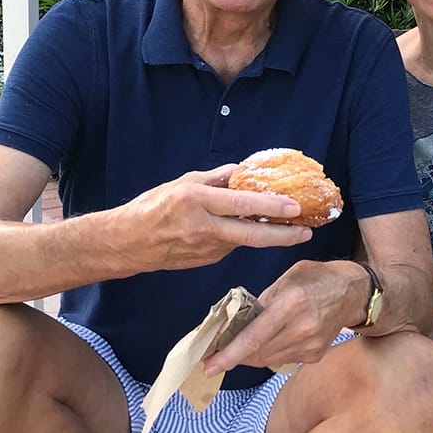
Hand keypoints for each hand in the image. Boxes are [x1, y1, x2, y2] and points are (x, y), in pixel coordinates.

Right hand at [119, 164, 311, 270]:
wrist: (126, 243)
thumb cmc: (151, 207)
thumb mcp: (183, 182)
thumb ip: (216, 178)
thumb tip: (244, 172)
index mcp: (196, 202)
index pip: (241, 205)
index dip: (271, 208)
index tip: (294, 207)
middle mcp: (203, 228)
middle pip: (251, 236)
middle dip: (284, 235)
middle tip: (306, 231)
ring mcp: (205, 249)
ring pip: (244, 241)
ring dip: (266, 234)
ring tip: (288, 225)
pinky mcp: (206, 260)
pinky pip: (231, 246)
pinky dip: (243, 237)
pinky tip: (250, 229)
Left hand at [204, 259, 354, 374]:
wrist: (354, 293)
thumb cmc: (316, 278)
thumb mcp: (287, 278)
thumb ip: (262, 301)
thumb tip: (237, 322)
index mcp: (291, 303)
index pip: (254, 337)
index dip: (229, 355)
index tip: (209, 366)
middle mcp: (302, 328)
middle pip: (257, 352)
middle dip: (235, 354)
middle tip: (218, 350)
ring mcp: (310, 345)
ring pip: (267, 359)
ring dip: (251, 354)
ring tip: (245, 341)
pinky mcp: (314, 355)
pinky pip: (281, 359)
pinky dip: (270, 352)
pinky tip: (274, 338)